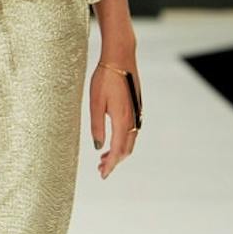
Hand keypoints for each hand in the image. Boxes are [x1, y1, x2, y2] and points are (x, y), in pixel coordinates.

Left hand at [90, 54, 141, 178]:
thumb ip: (97, 126)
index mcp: (122, 119)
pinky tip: (112, 141)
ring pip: (130, 141)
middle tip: (100, 169)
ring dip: (119, 152)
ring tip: (103, 159)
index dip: (111, 165)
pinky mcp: (136, 109)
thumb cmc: (105, 78)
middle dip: (114, 162)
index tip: (103, 175)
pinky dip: (123, 142)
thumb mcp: (95, 102)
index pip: (118, 150)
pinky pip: (132, 132)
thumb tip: (98, 147)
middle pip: (126, 149)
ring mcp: (137, 114)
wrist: (121, 58)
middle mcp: (133, 119)